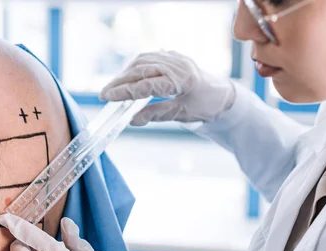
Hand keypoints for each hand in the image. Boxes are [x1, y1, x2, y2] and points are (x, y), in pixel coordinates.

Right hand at [100, 51, 235, 125]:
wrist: (222, 94)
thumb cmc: (205, 106)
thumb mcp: (181, 114)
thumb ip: (156, 115)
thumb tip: (132, 120)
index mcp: (182, 80)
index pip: (146, 85)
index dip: (124, 91)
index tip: (107, 97)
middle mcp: (178, 65)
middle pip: (141, 70)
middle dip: (119, 82)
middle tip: (103, 94)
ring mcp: (175, 58)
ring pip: (142, 62)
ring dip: (125, 74)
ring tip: (113, 87)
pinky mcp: (172, 56)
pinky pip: (149, 58)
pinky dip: (134, 67)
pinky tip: (126, 76)